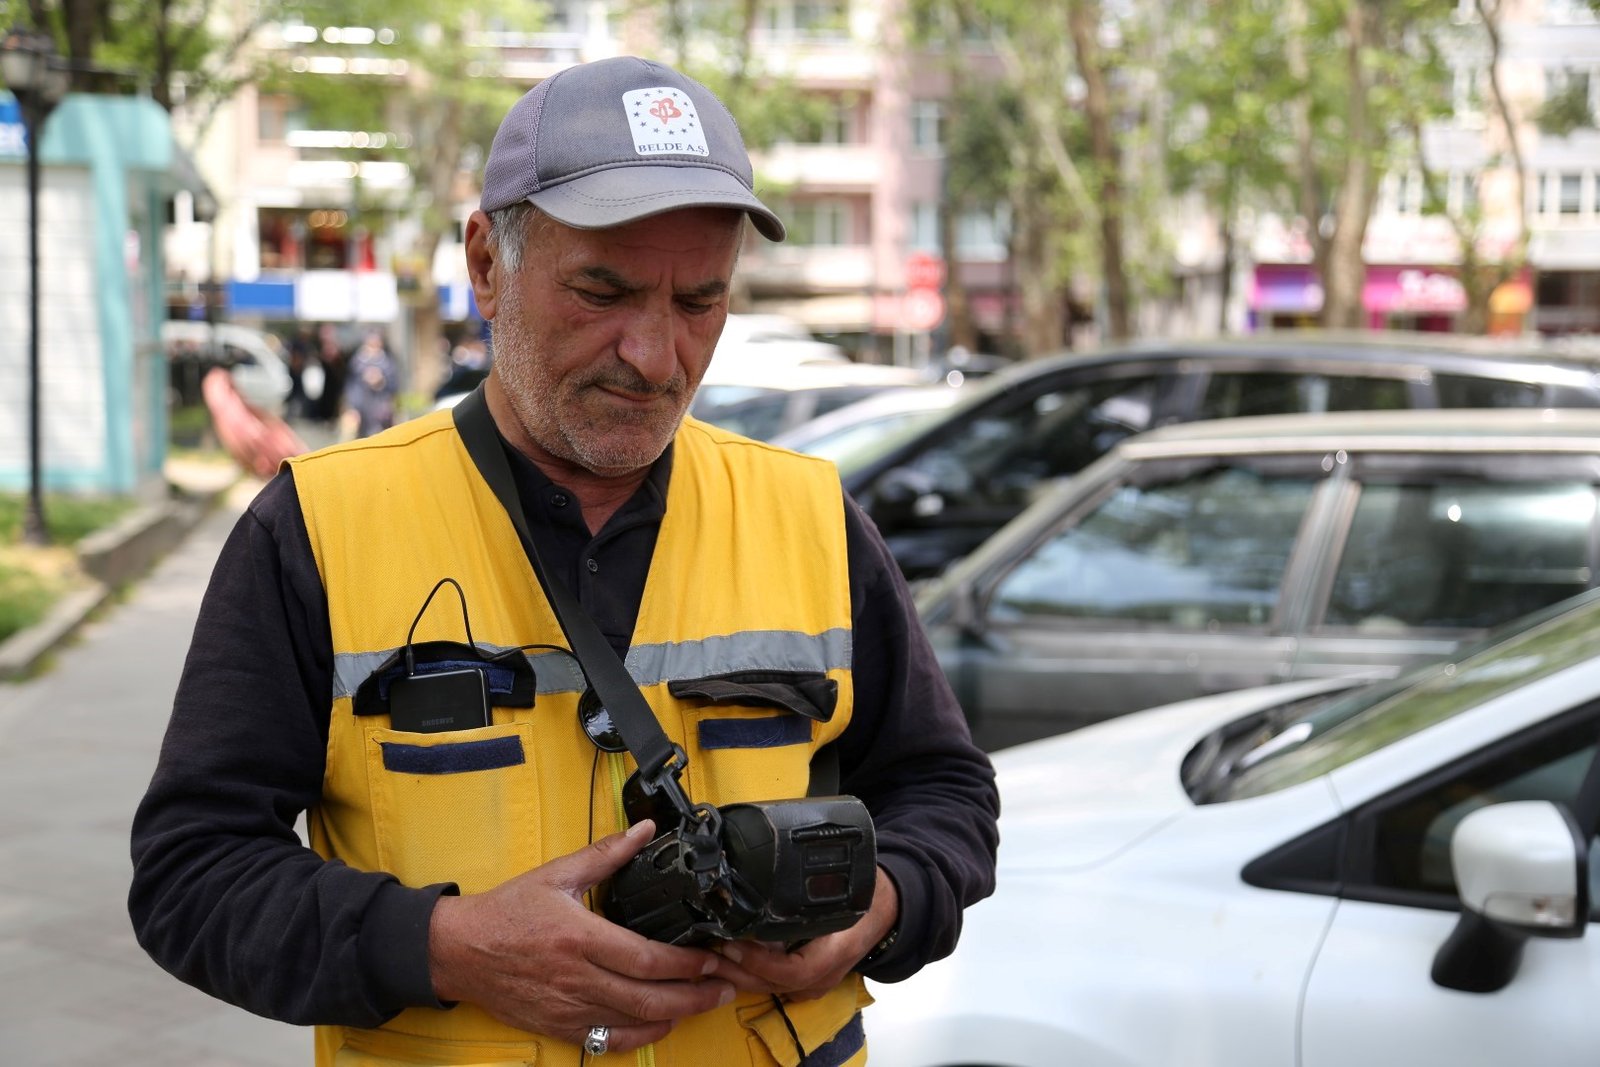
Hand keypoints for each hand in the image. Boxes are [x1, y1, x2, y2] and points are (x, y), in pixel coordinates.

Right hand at [427, 821, 735, 1052]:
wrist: (458, 950)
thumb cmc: (507, 912)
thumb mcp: (557, 874)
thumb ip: (606, 854)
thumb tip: (644, 831)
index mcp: (579, 938)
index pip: (646, 958)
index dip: (686, 963)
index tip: (710, 957)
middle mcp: (576, 977)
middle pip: (648, 998)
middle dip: (694, 996)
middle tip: (723, 988)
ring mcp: (567, 1007)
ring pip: (632, 1022)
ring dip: (675, 1016)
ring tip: (704, 1004)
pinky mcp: (558, 1026)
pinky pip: (607, 1040)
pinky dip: (639, 1037)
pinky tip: (660, 1025)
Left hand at [706, 867, 898, 1001]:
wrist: (889, 908)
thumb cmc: (868, 893)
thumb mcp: (845, 885)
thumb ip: (814, 888)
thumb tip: (772, 877)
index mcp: (836, 952)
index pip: (792, 972)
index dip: (760, 961)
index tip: (732, 943)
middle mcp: (825, 975)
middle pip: (773, 985)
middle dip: (735, 970)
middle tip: (705, 951)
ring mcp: (816, 982)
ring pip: (770, 987)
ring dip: (736, 973)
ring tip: (706, 955)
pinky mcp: (806, 980)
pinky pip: (773, 982)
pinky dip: (748, 972)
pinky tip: (726, 960)